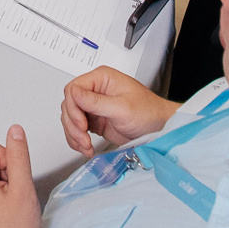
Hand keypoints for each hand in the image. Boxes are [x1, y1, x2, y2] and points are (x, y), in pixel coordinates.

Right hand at [59, 68, 177, 157]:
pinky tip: (85, 147)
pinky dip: (78, 140)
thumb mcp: (122, 108)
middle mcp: (95, 90)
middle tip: (83, 138)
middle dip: (73, 125)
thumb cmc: (148, 112)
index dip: (73, 107)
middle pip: (69, 105)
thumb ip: (96, 102)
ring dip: (74, 135)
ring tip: (86, 146)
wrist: (159, 129)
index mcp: (101, 79)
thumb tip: (74, 94)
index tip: (81, 123)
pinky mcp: (95, 120)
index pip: (74, 89)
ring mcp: (94, 106)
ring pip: (71, 118)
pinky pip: (77, 129)